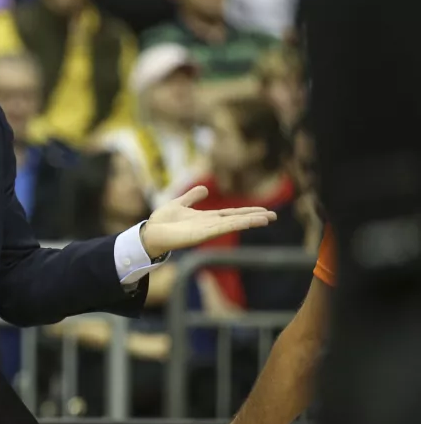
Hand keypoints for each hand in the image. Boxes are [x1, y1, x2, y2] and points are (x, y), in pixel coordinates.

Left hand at [140, 186, 275, 257]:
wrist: (150, 232)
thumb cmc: (162, 221)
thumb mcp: (179, 203)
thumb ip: (192, 197)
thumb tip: (204, 188)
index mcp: (206, 218)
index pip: (231, 214)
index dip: (246, 212)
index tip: (263, 211)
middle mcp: (209, 225)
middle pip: (236, 219)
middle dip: (254, 217)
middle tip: (274, 216)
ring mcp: (207, 231)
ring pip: (232, 224)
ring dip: (249, 221)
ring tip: (267, 219)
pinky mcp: (202, 235)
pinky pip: (222, 228)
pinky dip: (235, 224)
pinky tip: (247, 222)